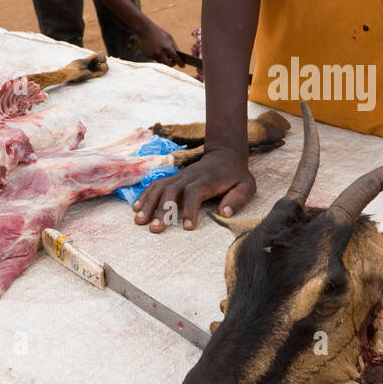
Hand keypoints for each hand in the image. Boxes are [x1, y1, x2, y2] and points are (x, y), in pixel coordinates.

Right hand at [134, 20, 181, 64]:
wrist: (144, 30)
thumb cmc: (159, 33)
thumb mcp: (169, 38)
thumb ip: (174, 47)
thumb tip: (179, 56)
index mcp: (166, 48)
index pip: (175, 59)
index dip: (180, 63)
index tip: (183, 66)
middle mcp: (159, 53)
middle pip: (169, 64)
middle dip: (172, 63)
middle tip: (174, 61)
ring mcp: (153, 55)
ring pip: (162, 61)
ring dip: (164, 58)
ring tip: (162, 49)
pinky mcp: (148, 56)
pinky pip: (155, 58)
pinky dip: (157, 55)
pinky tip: (155, 48)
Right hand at [134, 148, 255, 230]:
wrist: (225, 155)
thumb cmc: (236, 175)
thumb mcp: (246, 185)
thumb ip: (237, 199)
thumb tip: (224, 213)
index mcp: (207, 180)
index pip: (194, 193)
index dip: (189, 209)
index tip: (186, 226)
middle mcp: (189, 177)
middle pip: (171, 190)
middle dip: (162, 209)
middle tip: (155, 228)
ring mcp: (179, 176)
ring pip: (159, 187)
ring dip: (148, 203)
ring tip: (139, 221)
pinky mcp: (173, 178)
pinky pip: (155, 184)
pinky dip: (144, 195)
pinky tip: (136, 208)